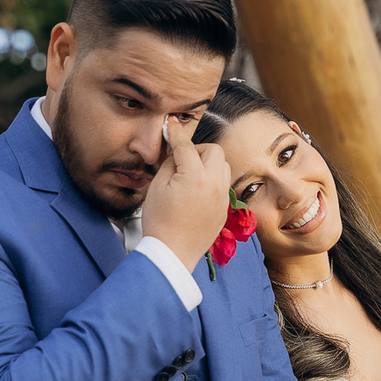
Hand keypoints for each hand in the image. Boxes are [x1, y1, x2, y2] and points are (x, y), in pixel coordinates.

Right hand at [140, 125, 231, 273]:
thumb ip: (169, 164)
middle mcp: (214, 184)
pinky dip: (212, 181)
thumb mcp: (157, 187)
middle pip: (214, 151)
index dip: (176, 134)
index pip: (186, 146)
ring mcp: (222, 198)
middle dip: (198, 150)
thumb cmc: (159, 223)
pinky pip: (223, 185)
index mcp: (195, 176)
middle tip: (182, 159)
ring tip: (191, 174)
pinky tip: (196, 191)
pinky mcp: (224, 210)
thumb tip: (176, 153)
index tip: (171, 126)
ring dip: (209, 164)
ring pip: (223, 167)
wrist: (172, 254)